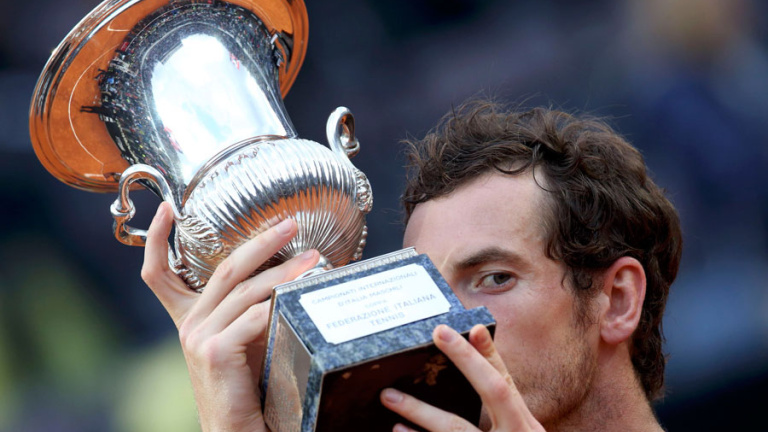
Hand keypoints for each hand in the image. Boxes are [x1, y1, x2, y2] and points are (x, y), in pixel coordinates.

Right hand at [141, 202, 319, 431]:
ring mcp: (198, 336)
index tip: (166, 208)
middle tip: (290, 224)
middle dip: (261, 241)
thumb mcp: (243, 340)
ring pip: (246, 289)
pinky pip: (253, 316)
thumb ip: (251, 309)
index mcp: (189, 318)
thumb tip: (288, 275)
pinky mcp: (214, 352)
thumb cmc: (246, 386)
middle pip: (224, 268)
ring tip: (313, 259)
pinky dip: (279, 303)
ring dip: (284, 271)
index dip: (158, 239)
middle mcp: (188, 323)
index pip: (159, 274)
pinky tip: (300, 295)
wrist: (235, 430)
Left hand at [380, 324, 544, 431]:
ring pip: (459, 430)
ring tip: (391, 398)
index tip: (473, 327)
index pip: (507, 383)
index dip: (492, 354)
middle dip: (468, 360)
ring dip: (422, 413)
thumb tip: (472, 368)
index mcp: (525, 428)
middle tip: (439, 332)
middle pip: (496, 392)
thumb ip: (500, 413)